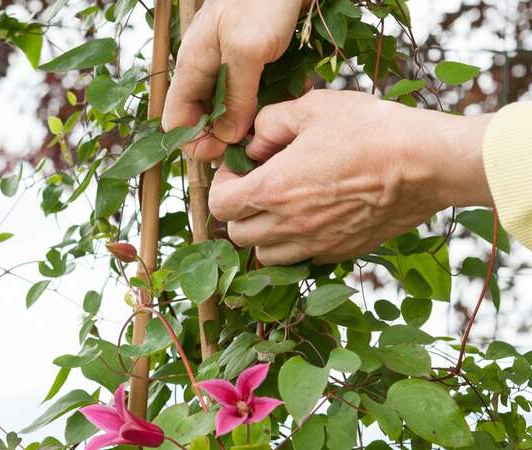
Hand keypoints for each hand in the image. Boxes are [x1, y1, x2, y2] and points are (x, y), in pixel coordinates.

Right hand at [162, 0, 307, 160]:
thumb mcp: (248, 51)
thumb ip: (236, 97)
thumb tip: (227, 137)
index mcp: (192, 66)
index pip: (176, 120)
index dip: (194, 141)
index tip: (224, 152)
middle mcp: (205, 68)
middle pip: (203, 117)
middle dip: (224, 135)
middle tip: (253, 145)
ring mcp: (227, 62)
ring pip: (229, 106)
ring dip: (249, 120)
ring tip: (272, 126)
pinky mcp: (251, 57)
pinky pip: (252, 90)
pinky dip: (267, 99)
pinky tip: (287, 100)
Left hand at [209, 90, 494, 264]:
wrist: (428, 163)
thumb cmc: (371, 130)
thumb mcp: (314, 107)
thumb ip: (271, 122)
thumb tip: (254, 142)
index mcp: (273, 189)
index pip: (219, 205)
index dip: (222, 185)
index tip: (239, 169)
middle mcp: (289, 225)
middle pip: (238, 235)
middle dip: (239, 210)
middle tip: (259, 185)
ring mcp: (316, 244)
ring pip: (266, 255)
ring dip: (264, 233)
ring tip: (283, 206)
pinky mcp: (341, 253)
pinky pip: (302, 259)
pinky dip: (295, 245)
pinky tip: (312, 218)